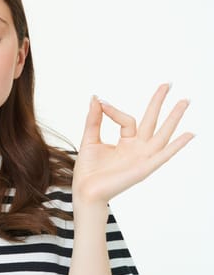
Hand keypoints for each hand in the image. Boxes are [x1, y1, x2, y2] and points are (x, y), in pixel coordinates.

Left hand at [73, 83, 193, 204]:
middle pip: (152, 121)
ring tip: (184, 101)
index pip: (127, 119)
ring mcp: (143, 158)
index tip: (101, 103)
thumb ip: (95, 119)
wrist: (85, 190)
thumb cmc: (88, 169)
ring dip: (173, 118)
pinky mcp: (144, 168)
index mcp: (126, 142)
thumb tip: (96, 98)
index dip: (114, 110)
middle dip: (159, 103)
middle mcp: (137, 148)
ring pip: (162, 134)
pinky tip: (189, 134)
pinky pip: (164, 155)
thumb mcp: (90, 138)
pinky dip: (177, 145)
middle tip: (168, 84)